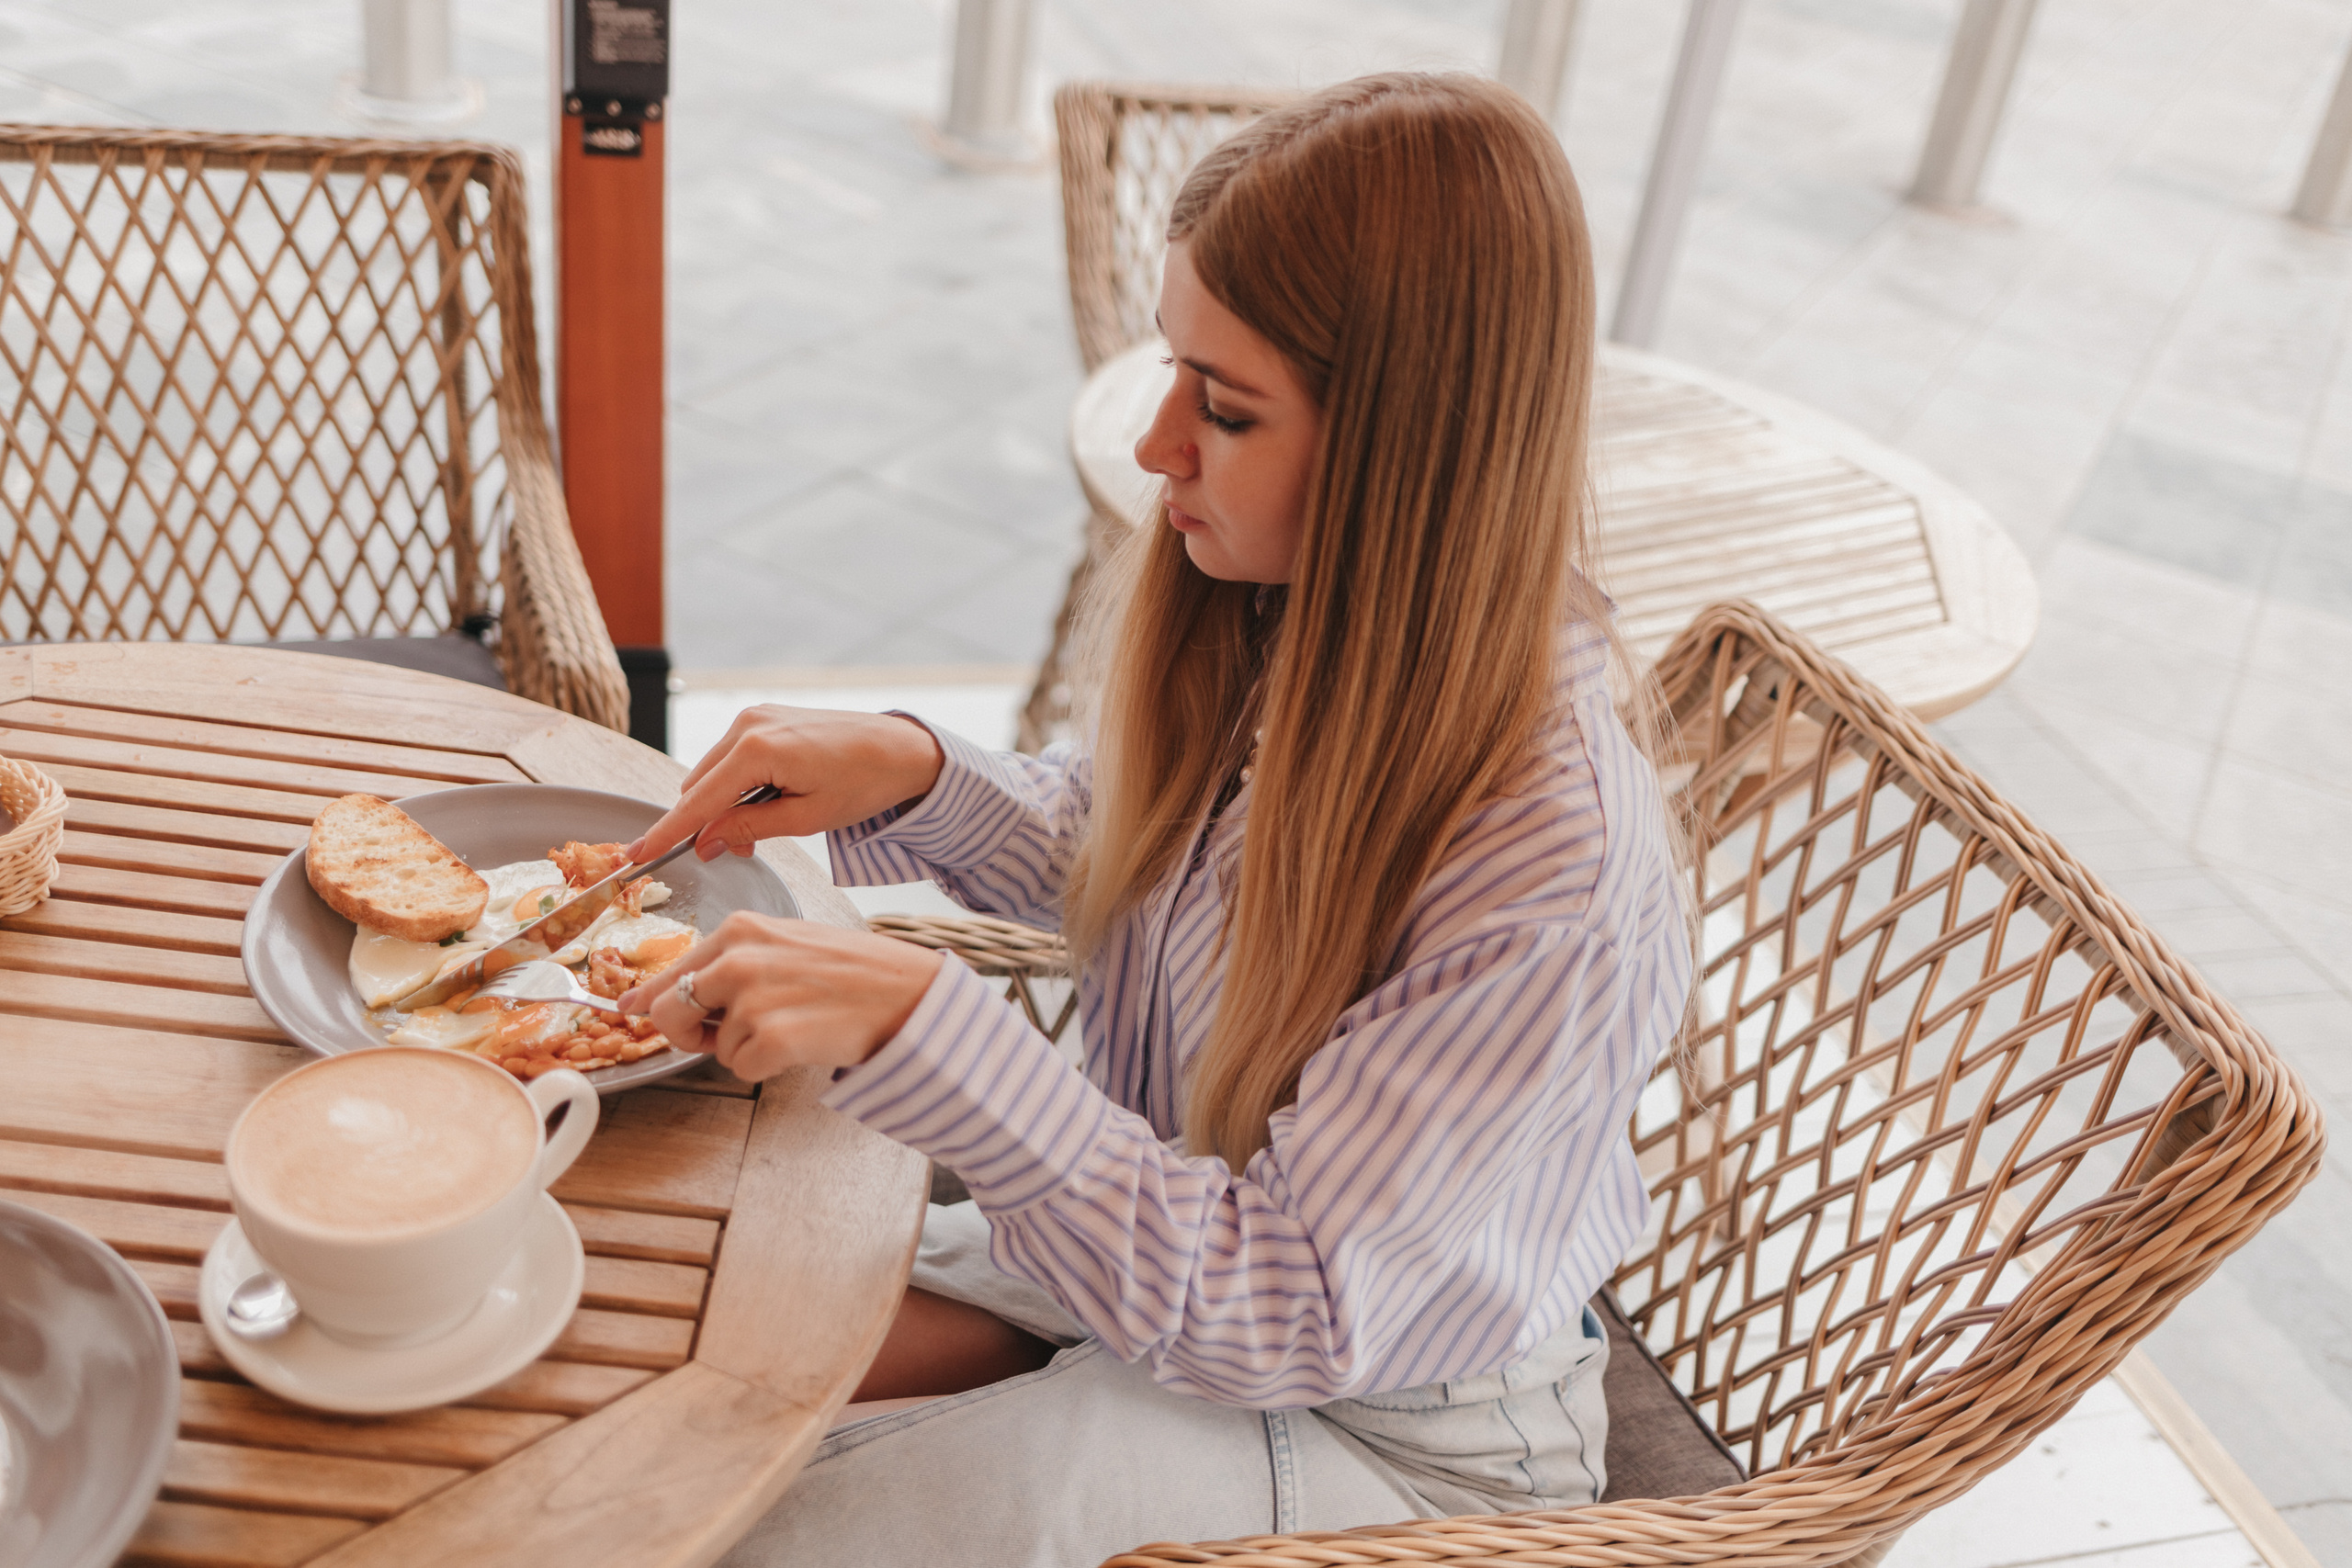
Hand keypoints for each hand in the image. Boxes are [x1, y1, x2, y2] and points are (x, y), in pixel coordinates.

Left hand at [616, 912, 943, 1080]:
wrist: (908, 992)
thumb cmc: (853, 969)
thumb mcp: (786, 944)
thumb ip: (731, 961)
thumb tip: (664, 995)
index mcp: (741, 928)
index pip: (673, 969)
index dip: (648, 998)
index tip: (628, 1011)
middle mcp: (739, 958)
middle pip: (671, 1010)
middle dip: (687, 1032)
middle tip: (722, 1036)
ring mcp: (754, 998)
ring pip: (714, 1046)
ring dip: (745, 1048)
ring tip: (794, 1024)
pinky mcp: (773, 1037)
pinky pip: (742, 1068)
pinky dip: (767, 1066)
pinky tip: (801, 1044)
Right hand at [625, 706, 944, 863]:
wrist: (902, 748)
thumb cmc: (864, 784)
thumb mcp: (805, 818)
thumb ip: (748, 828)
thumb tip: (705, 842)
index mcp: (757, 750)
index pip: (696, 802)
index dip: (666, 833)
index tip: (635, 856)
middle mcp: (747, 725)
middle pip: (698, 788)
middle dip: (708, 824)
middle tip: (739, 850)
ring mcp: (753, 717)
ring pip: (711, 774)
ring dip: (724, 805)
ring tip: (762, 827)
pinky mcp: (763, 717)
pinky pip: (730, 759)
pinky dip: (737, 785)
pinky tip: (767, 800)